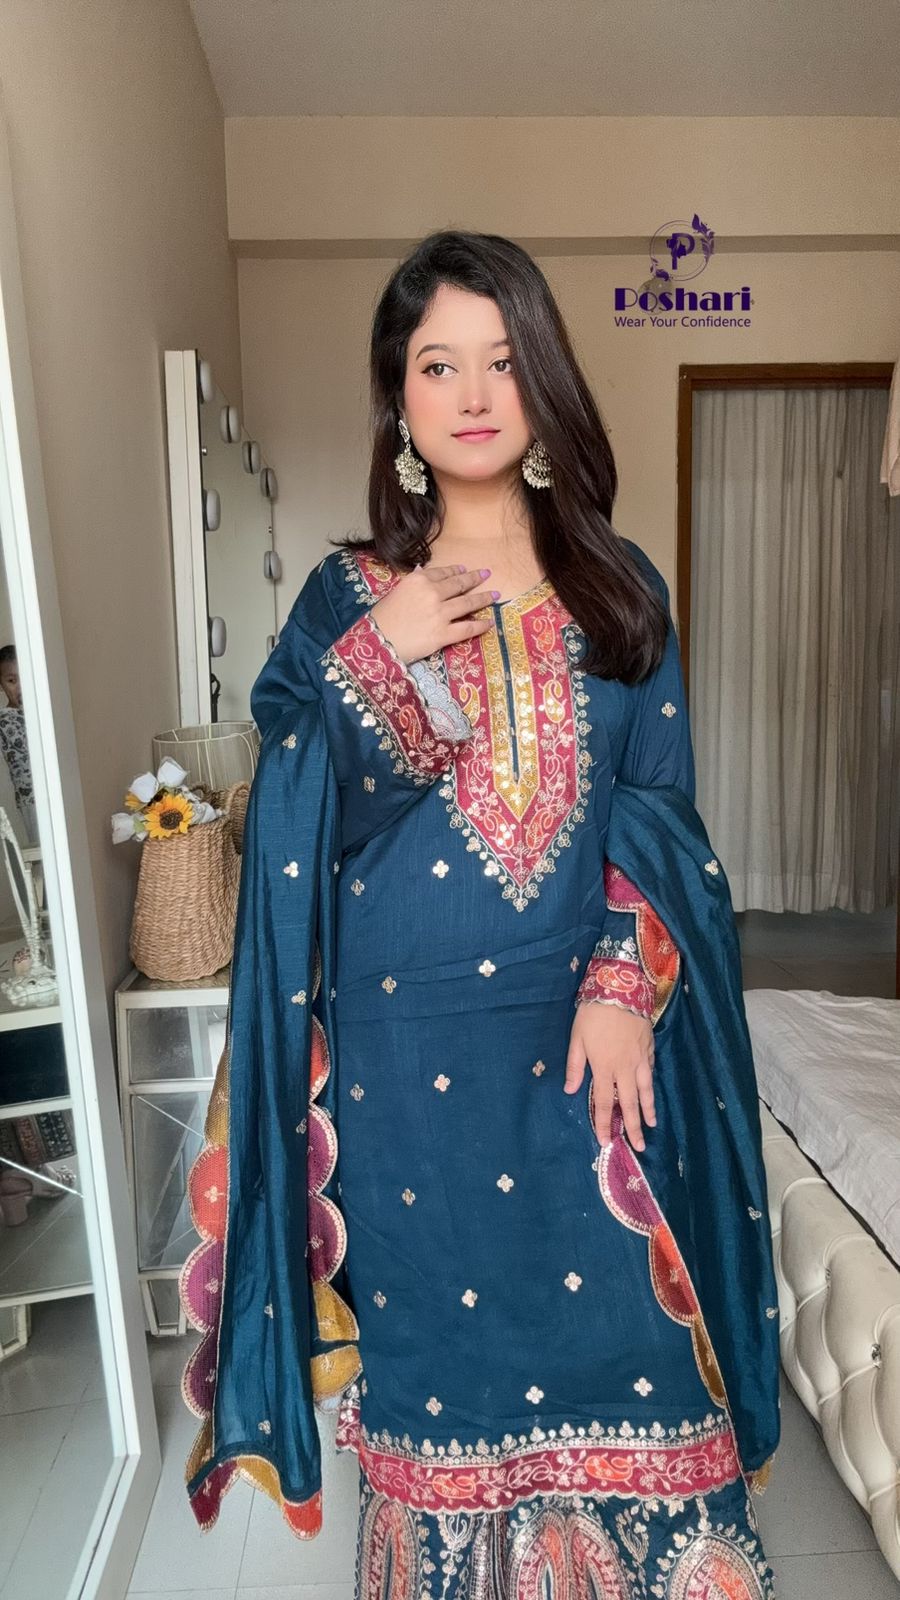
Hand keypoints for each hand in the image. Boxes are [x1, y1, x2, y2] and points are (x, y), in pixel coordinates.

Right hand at [370, 564, 497, 663]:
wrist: (378, 641)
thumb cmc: (382, 617)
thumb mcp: (396, 591)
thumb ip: (413, 582)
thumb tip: (423, 571)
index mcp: (418, 580)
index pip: (443, 573)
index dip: (456, 571)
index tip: (464, 570)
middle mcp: (432, 593)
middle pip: (459, 584)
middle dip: (475, 579)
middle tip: (486, 574)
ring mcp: (440, 614)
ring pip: (467, 604)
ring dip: (483, 598)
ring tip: (494, 595)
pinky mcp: (444, 634)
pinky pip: (467, 628)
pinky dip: (480, 625)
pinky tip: (490, 622)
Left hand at [564, 1003, 655, 1151]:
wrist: (621, 988)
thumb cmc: (593, 1013)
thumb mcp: (577, 1038)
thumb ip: (575, 1066)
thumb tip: (571, 1091)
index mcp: (604, 1068)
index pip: (604, 1103)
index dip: (604, 1123)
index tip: (605, 1142)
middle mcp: (625, 1068)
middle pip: (630, 1103)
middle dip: (634, 1127)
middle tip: (640, 1146)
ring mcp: (640, 1059)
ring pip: (646, 1090)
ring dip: (648, 1110)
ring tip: (652, 1125)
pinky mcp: (649, 1047)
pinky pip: (651, 1071)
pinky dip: (651, 1085)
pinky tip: (651, 1091)